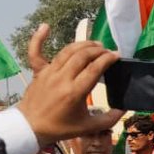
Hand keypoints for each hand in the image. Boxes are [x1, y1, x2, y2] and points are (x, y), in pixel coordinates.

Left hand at [16, 25, 123, 144]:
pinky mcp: (38, 72)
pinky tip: (45, 26)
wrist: (30, 127)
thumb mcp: (87, 127)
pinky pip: (35, 52)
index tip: (117, 56)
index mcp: (75, 92)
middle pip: (83, 56)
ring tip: (94, 44)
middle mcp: (62, 78)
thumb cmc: (60, 128)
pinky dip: (38, 37)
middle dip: (98, 50)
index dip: (107, 59)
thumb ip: (108, 119)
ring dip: (82, 44)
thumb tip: (123, 110)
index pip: (95, 68)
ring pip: (67, 51)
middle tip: (108, 51)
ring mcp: (48, 73)